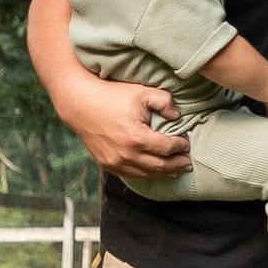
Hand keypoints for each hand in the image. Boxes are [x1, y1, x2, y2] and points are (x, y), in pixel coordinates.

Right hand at [64, 77, 192, 179]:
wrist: (80, 103)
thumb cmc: (112, 96)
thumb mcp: (142, 92)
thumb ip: (165, 102)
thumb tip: (177, 116)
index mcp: (137, 138)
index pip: (167, 148)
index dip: (180, 146)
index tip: (187, 143)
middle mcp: (127, 155)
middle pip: (159, 166)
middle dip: (177, 165)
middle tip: (188, 164)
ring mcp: (115, 162)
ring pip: (146, 174)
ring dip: (163, 173)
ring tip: (175, 171)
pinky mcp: (106, 164)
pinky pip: (130, 174)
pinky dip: (145, 174)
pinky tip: (153, 171)